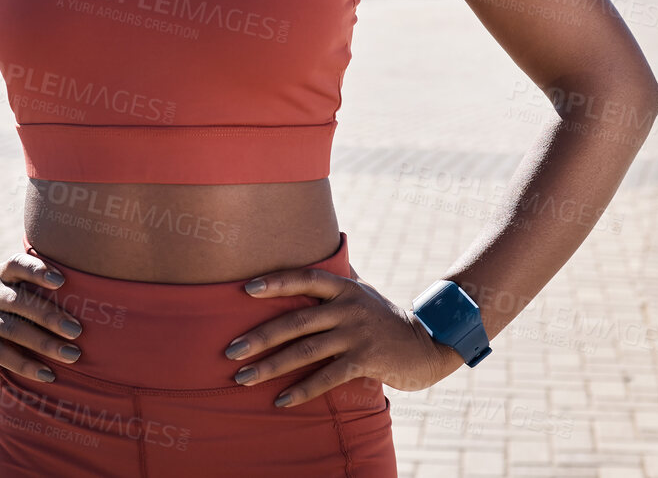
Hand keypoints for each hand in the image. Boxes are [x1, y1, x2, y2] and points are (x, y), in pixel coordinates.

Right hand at [0, 253, 84, 382]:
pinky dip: (27, 365)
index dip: (38, 270)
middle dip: (51, 316)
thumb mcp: (8, 290)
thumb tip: (86, 304)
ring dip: (46, 343)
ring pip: (15, 330)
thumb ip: (35, 291)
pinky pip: (3, 354)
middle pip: (22, 302)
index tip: (61, 281)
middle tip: (77, 331)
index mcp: (1, 275)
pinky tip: (48, 374)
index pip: (18, 265)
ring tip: (72, 354)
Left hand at [224, 268, 465, 405]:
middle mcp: (348, 307)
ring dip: (270, 367)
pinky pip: (327, 376)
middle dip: (259, 338)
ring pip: (305, 351)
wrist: (427, 343)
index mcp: (344, 287)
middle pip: (295, 321)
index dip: (276, 282)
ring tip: (243, 378)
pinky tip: (281, 400)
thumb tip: (312, 257)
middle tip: (230, 351)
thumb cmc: (385, 317)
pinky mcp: (366, 360)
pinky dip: (302, 390)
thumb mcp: (362, 292)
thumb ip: (335, 282)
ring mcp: (357, 334)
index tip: (245, 289)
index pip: (304, 278)